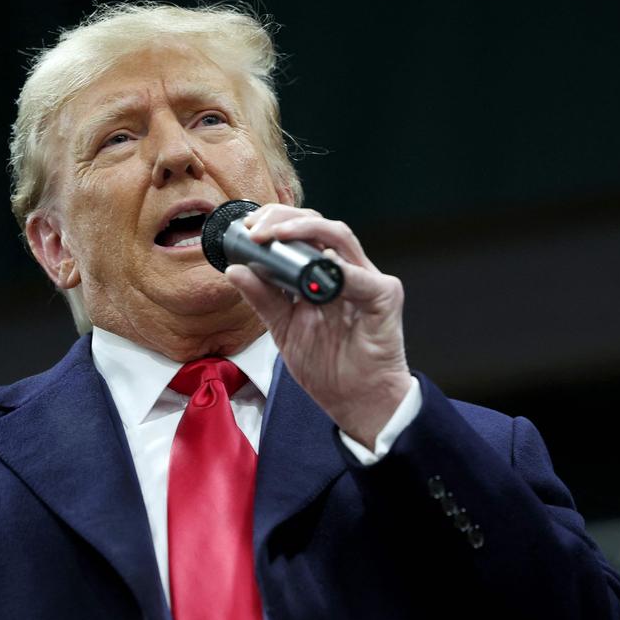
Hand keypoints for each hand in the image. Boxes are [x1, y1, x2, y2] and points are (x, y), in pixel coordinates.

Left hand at [224, 204, 412, 448]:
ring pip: (339, 237)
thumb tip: (235, 270)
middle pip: (319, 225)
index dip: (275, 222)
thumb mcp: (283, 328)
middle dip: (284, 219)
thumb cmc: (327, 366)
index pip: (302, 233)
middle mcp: (345, 270)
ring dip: (305, 231)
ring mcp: (367, 280)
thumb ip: (263, 298)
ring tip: (276, 236)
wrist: (355, 401)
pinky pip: (360, 277)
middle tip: (256, 229)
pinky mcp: (385, 297)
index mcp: (322, 275)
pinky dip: (337, 270)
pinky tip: (317, 269)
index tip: (246, 227)